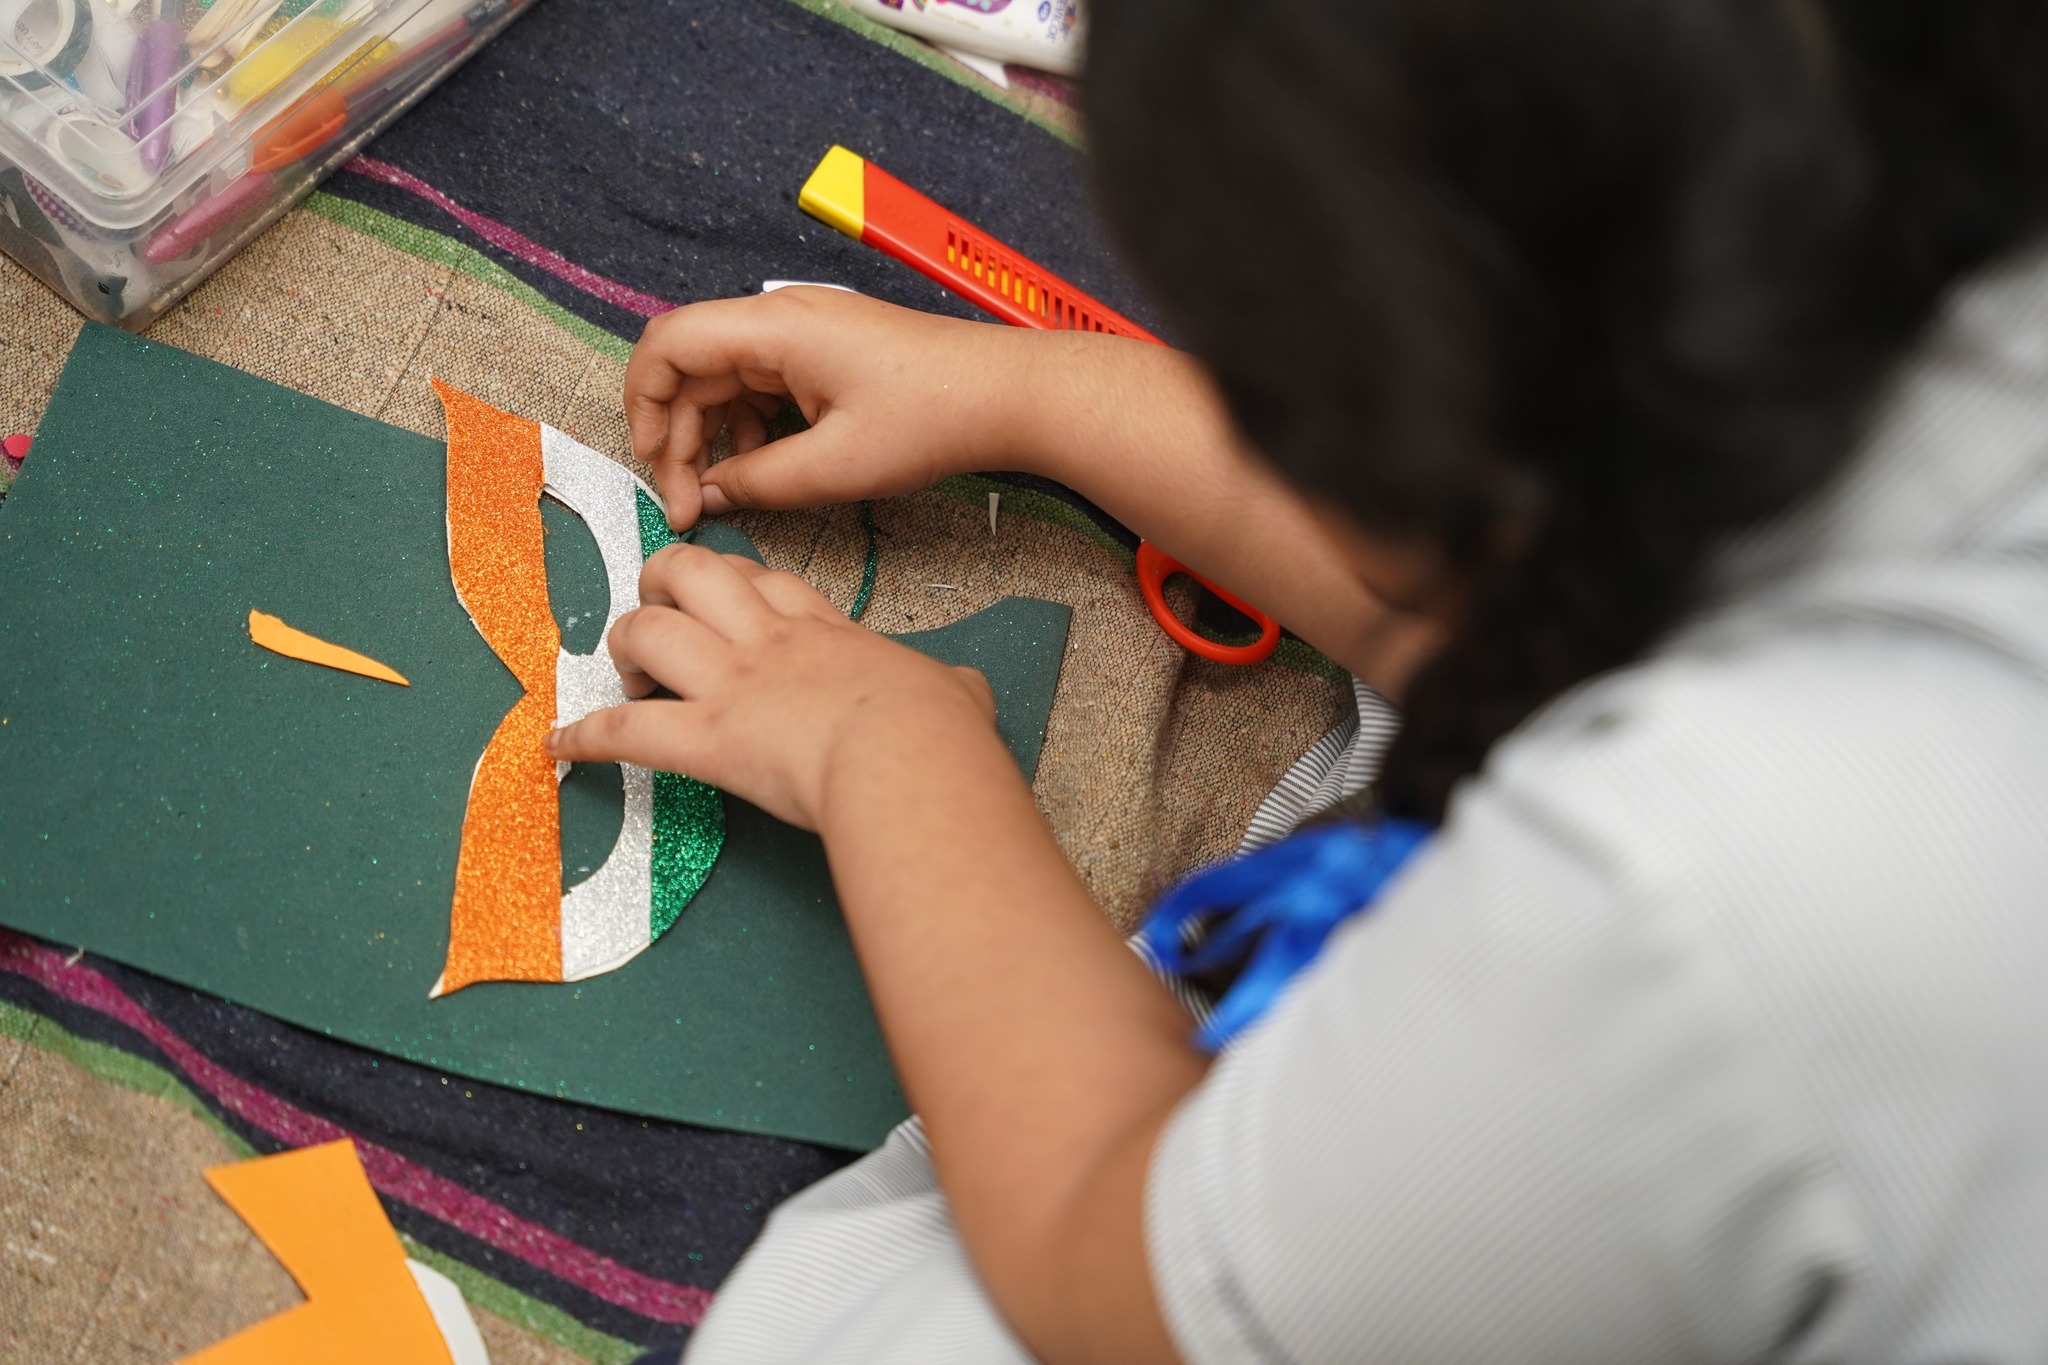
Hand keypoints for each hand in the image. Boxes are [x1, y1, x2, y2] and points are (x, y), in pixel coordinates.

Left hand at [545, 542, 999, 831]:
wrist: (909, 753)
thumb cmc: (939, 731)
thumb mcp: (955, 691)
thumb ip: (951, 686)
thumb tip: (965, 692)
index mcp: (826, 632)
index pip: (766, 582)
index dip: (735, 582)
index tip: (724, 595)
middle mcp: (768, 644)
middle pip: (692, 576)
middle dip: (661, 585)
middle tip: (656, 616)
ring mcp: (732, 685)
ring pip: (647, 632)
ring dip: (624, 650)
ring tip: (625, 677)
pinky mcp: (705, 737)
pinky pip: (626, 732)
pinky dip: (585, 738)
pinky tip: (559, 747)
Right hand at [625, 288, 1033, 529]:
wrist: (1006, 395)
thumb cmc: (932, 419)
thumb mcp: (835, 467)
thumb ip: (757, 482)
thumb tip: (706, 497)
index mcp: (775, 327)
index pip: (668, 343)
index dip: (643, 401)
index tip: (651, 461)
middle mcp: (781, 318)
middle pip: (692, 367)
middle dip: (676, 435)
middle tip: (687, 503)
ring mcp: (803, 333)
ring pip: (723, 379)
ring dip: (709, 435)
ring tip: (720, 492)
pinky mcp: (823, 353)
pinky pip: (760, 384)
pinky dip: (746, 426)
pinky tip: (759, 467)